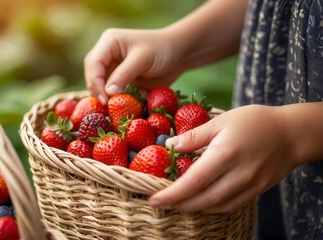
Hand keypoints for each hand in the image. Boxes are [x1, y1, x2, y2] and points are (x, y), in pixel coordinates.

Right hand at [84, 28, 183, 103]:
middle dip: (97, 91)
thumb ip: (124, 75)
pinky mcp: (120, 79)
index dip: (95, 82)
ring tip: (112, 110)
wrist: (179, 54)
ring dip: (105, 98)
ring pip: (100, 85)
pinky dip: (115, 101)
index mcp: (109, 43)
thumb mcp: (142, 60)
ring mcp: (113, 68)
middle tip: (107, 107)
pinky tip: (120, 109)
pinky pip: (112, 92)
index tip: (105, 99)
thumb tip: (107, 92)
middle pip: (92, 75)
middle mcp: (107, 54)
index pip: (93, 63)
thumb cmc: (162, 50)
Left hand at [148, 105, 298, 211]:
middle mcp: (237, 174)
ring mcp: (249, 185)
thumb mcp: (221, 120)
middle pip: (202, 199)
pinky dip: (211, 207)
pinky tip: (200, 202)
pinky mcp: (256, 190)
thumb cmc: (254, 121)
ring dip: (192, 208)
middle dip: (178, 204)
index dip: (172, 194)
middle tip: (159, 203)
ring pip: (216, 206)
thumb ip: (194, 136)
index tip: (154, 199)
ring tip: (175, 203)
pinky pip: (230, 205)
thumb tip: (169, 146)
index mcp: (224, 154)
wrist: (291, 133)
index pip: (193, 181)